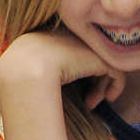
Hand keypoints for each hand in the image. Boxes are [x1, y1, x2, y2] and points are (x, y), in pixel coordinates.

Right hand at [0, 28, 125, 110]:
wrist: (26, 68)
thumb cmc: (23, 74)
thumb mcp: (34, 69)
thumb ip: (50, 70)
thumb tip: (60, 81)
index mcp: (53, 36)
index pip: (74, 52)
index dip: (79, 74)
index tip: (75, 91)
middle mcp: (72, 36)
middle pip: (90, 58)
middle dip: (92, 81)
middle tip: (88, 101)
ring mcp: (86, 44)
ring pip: (104, 64)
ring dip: (101, 87)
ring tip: (92, 103)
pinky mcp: (100, 56)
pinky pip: (116, 70)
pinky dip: (116, 85)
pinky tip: (108, 98)